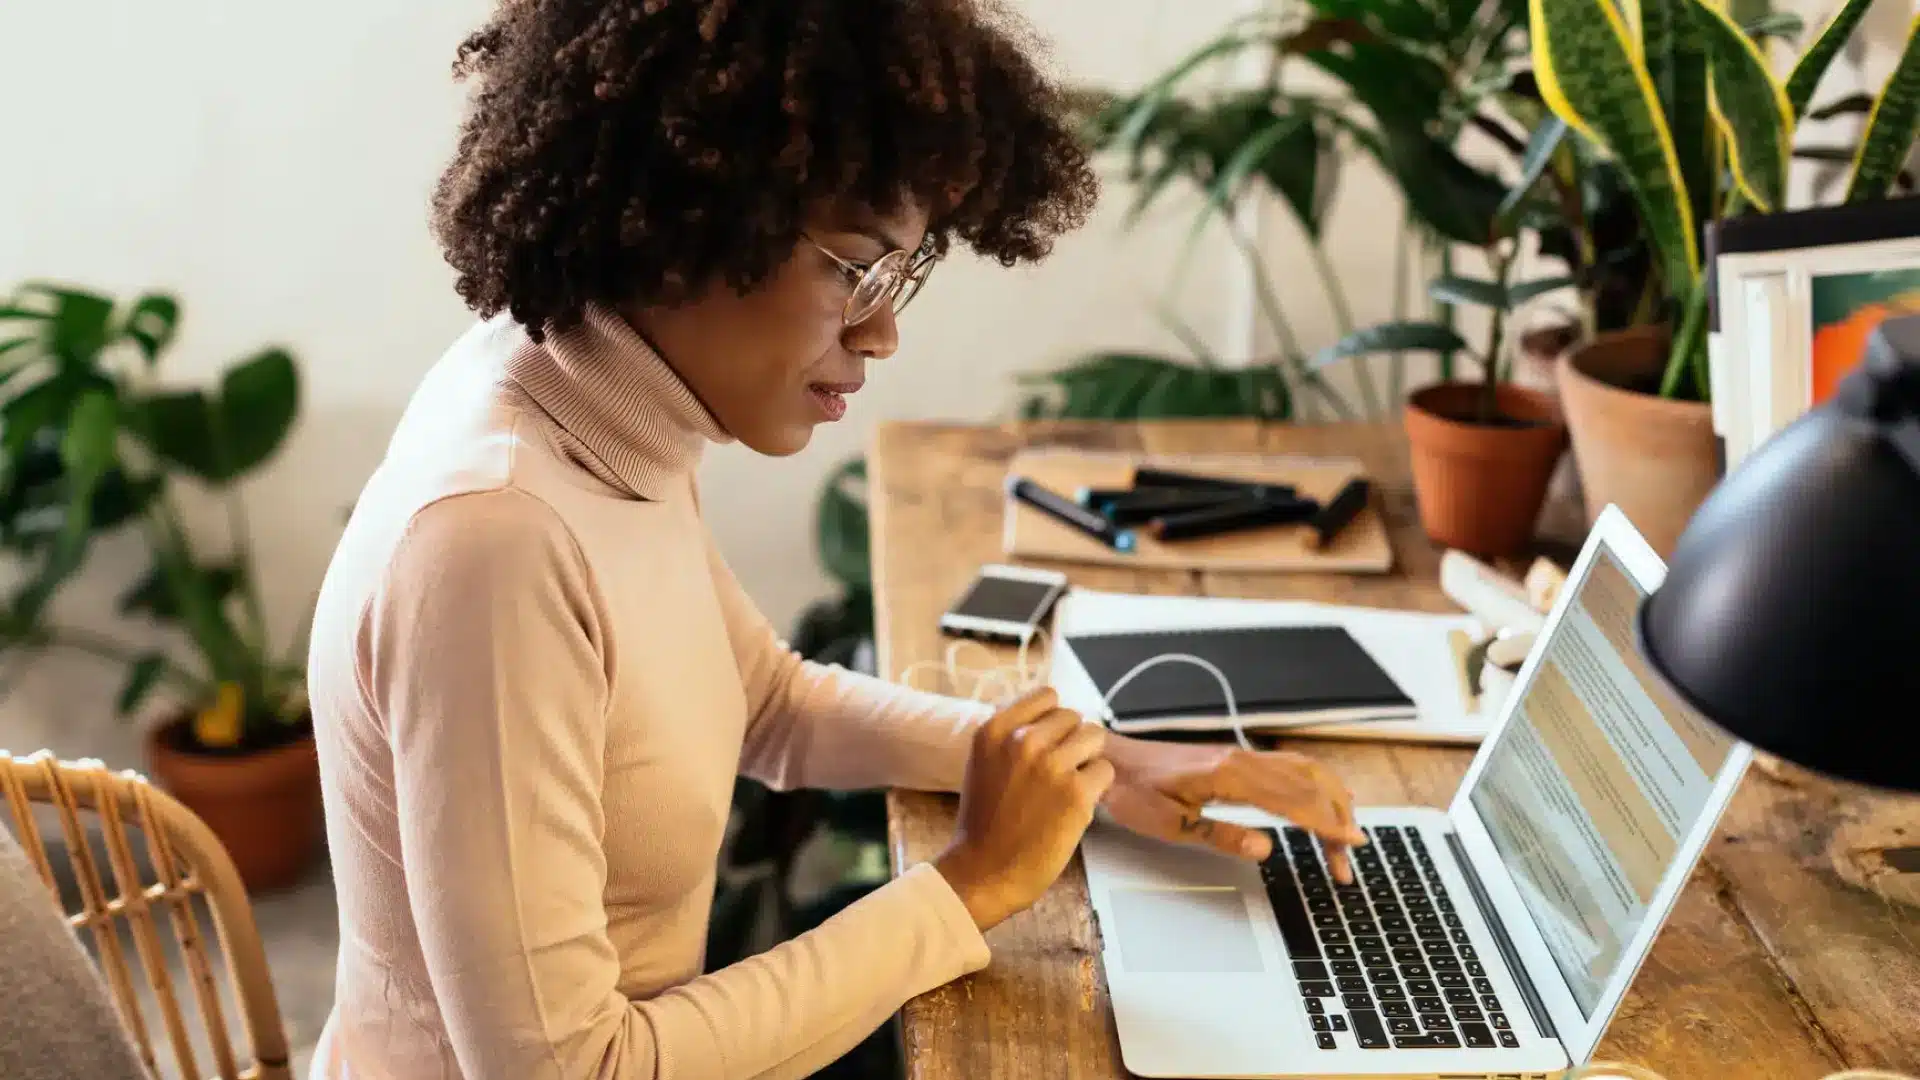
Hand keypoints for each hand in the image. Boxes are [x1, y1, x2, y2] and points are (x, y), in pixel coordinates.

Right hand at [934, 687, 1113, 930]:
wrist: (984, 871)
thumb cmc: (985, 822)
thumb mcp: (984, 762)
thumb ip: (1013, 735)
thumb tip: (1051, 713)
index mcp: (996, 729)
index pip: (1047, 696)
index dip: (1053, 721)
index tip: (1047, 744)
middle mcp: (1023, 740)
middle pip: (1074, 717)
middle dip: (1071, 742)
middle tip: (1056, 775)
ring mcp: (1051, 765)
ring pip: (1095, 737)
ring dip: (1087, 761)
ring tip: (1067, 787)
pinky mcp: (1076, 792)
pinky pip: (1105, 771)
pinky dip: (1096, 789)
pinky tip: (1074, 807)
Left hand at [1101, 735, 1366, 882]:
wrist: (1114, 761)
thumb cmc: (1136, 793)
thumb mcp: (1171, 825)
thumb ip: (1220, 835)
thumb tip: (1265, 847)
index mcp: (1230, 775)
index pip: (1295, 800)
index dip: (1327, 823)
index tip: (1352, 844)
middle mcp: (1242, 759)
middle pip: (1308, 786)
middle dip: (1336, 821)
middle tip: (1346, 861)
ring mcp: (1241, 756)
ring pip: (1304, 772)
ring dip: (1331, 801)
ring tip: (1347, 833)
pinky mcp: (1236, 759)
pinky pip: (1288, 766)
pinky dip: (1315, 782)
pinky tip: (1325, 794)